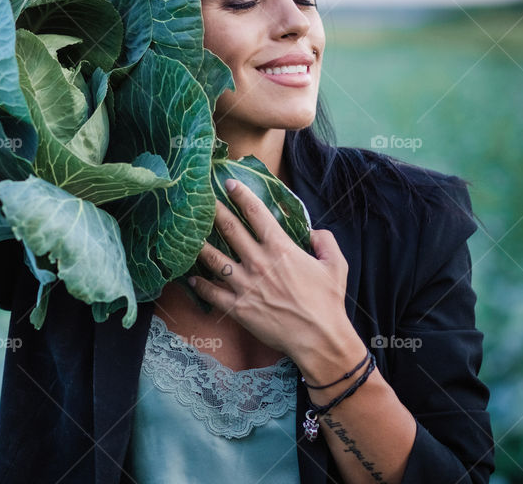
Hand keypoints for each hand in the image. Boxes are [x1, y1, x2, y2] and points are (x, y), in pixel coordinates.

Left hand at [191, 179, 358, 364]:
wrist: (318, 338)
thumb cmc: (328, 302)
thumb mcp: (336, 265)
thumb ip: (325, 241)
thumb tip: (314, 230)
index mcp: (280, 248)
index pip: (256, 213)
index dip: (241, 195)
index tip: (229, 183)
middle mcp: (258, 261)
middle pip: (229, 229)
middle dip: (213, 210)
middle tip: (200, 199)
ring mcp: (245, 284)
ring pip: (213, 258)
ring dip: (198, 244)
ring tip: (185, 235)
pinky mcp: (237, 306)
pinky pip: (212, 292)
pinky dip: (200, 284)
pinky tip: (191, 277)